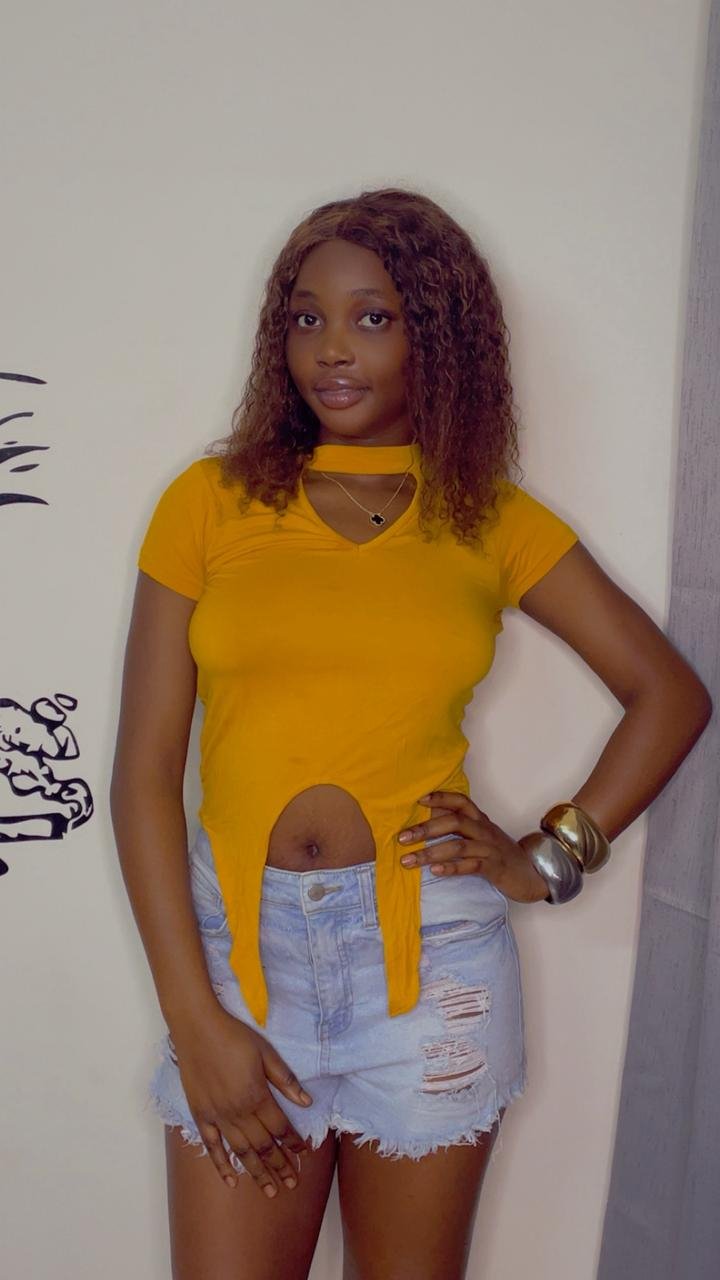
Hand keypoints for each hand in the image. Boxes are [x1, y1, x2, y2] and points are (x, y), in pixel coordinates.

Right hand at [170, 1008, 312, 1197]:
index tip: (304, 1154)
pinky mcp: (201, 1115)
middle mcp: (238, 1111)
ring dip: (257, 1172)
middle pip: (263, 1145)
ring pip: (241, 1151)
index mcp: (257, 1095)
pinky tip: (232, 1180)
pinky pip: (212, 1146)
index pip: (280, 1127)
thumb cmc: (234, 1037)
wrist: (197, 1028)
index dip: (294, 1143)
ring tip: (270, 1191)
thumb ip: (285, 1080)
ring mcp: (217, 1116)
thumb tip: (306, 1102)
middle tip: (292, 1184)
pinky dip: (222, 1165)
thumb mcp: (266, 1053)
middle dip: (279, 1165)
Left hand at [397, 789, 547, 902]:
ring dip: (430, 852)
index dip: (440, 798)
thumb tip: (426, 822)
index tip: (418, 800)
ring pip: (458, 846)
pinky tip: (435, 871)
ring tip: (409, 861)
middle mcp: (484, 830)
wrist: (531, 874)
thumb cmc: (499, 855)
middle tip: (402, 838)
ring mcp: (490, 849)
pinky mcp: (495, 868)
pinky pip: (471, 865)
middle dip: (425, 829)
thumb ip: (460, 829)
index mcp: (480, 820)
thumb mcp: (481, 837)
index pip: (460, 802)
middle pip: (454, 822)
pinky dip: (452, 867)